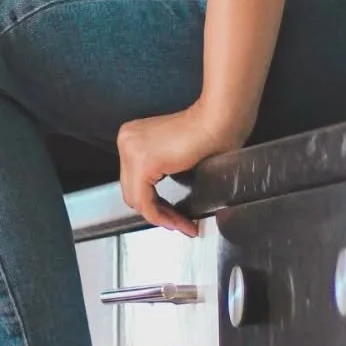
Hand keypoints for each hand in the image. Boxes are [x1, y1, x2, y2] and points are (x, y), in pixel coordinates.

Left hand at [116, 101, 248, 234]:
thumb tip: (156, 200)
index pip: (133, 178)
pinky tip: (178, 222)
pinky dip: (160, 216)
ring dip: (161, 216)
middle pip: (132, 189)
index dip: (151, 200)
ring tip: (182, 225)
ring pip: (137, 198)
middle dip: (157, 211)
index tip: (171, 213)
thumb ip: (159, 168)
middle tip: (179, 223)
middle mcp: (126, 140)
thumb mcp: (173, 152)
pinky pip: (145, 201)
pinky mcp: (143, 163)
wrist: (218, 121)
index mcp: (131, 135)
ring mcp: (131, 150)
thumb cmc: (208, 131)